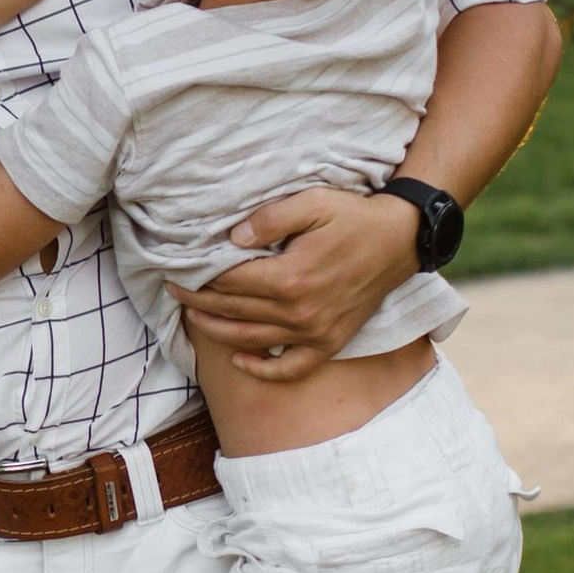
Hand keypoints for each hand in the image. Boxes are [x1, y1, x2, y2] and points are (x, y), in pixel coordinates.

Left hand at [175, 185, 419, 380]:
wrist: (399, 240)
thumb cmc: (353, 217)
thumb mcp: (312, 202)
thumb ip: (269, 218)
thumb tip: (232, 240)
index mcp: (291, 277)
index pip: (230, 282)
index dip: (200, 278)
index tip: (178, 272)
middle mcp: (300, 311)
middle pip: (235, 311)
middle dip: (199, 303)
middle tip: (174, 293)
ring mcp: (315, 332)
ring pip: (253, 340)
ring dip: (218, 331)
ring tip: (193, 319)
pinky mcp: (330, 342)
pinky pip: (292, 367)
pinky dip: (264, 370)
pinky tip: (240, 362)